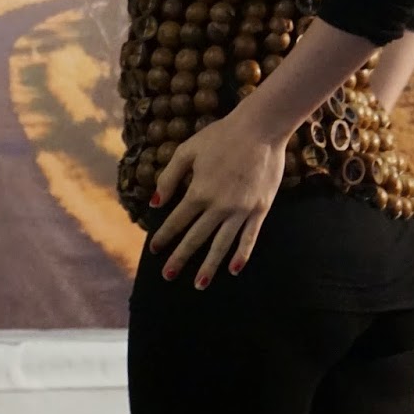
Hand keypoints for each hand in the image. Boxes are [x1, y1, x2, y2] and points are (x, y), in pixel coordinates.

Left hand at [148, 108, 287, 287]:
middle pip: (196, 238)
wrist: (260, 129)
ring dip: (209, 266)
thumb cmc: (221, 136)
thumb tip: (155, 202)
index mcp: (199, 192)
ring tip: (199, 284)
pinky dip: (241, 255)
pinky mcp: (260, 209)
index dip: (163, 236)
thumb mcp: (188, 150)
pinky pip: (249, 238)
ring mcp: (241, 210)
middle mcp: (219, 206)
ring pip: (222, 245)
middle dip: (180, 258)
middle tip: (168, 275)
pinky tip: (233, 269)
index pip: (176, 221)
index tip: (153, 249)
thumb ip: (169, 177)